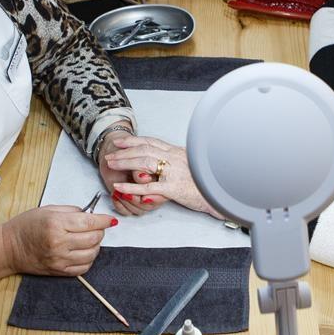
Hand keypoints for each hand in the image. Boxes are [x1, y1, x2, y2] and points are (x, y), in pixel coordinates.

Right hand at [1, 205, 115, 275]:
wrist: (9, 247)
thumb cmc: (26, 225)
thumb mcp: (48, 210)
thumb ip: (72, 211)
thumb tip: (91, 214)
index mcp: (56, 224)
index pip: (89, 223)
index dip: (104, 220)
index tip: (110, 220)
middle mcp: (59, 243)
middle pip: (94, 238)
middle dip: (100, 231)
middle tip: (95, 227)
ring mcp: (59, 259)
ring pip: (92, 253)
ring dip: (95, 245)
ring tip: (88, 239)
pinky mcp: (59, 271)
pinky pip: (84, 267)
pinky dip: (88, 259)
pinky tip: (83, 251)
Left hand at [103, 136, 222, 218]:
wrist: (222, 194)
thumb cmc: (208, 182)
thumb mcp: (193, 165)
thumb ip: (179, 161)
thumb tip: (168, 159)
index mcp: (178, 152)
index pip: (151, 142)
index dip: (134, 140)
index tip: (121, 141)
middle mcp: (175, 158)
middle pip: (144, 150)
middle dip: (125, 151)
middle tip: (110, 154)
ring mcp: (174, 172)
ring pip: (143, 163)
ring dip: (125, 162)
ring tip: (111, 165)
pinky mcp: (173, 188)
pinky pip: (147, 187)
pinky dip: (131, 186)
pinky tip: (119, 187)